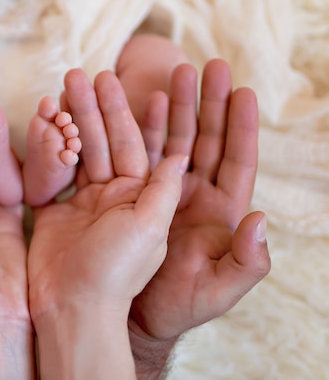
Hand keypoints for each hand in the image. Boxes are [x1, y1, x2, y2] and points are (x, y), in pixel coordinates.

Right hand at [28, 68, 185, 323]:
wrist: (72, 308)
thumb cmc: (115, 274)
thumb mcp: (150, 230)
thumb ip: (164, 190)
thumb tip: (181, 154)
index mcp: (146, 199)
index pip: (143, 145)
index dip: (135, 111)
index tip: (124, 79)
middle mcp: (118, 196)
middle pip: (110, 141)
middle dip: (99, 107)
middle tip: (83, 74)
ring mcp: (86, 202)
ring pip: (81, 151)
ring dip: (74, 119)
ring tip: (64, 86)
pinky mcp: (58, 210)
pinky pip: (54, 171)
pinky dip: (49, 147)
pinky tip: (45, 121)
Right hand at [129, 59, 270, 342]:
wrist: (121, 314)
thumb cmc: (173, 306)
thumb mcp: (215, 290)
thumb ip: (246, 261)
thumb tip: (260, 218)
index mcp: (216, 213)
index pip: (235, 161)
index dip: (240, 126)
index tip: (244, 90)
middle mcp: (186, 195)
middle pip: (199, 139)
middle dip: (203, 103)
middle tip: (205, 66)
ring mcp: (151, 191)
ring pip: (161, 139)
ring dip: (164, 106)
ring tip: (169, 72)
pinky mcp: (119, 194)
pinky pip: (125, 153)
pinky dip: (129, 127)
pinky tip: (132, 104)